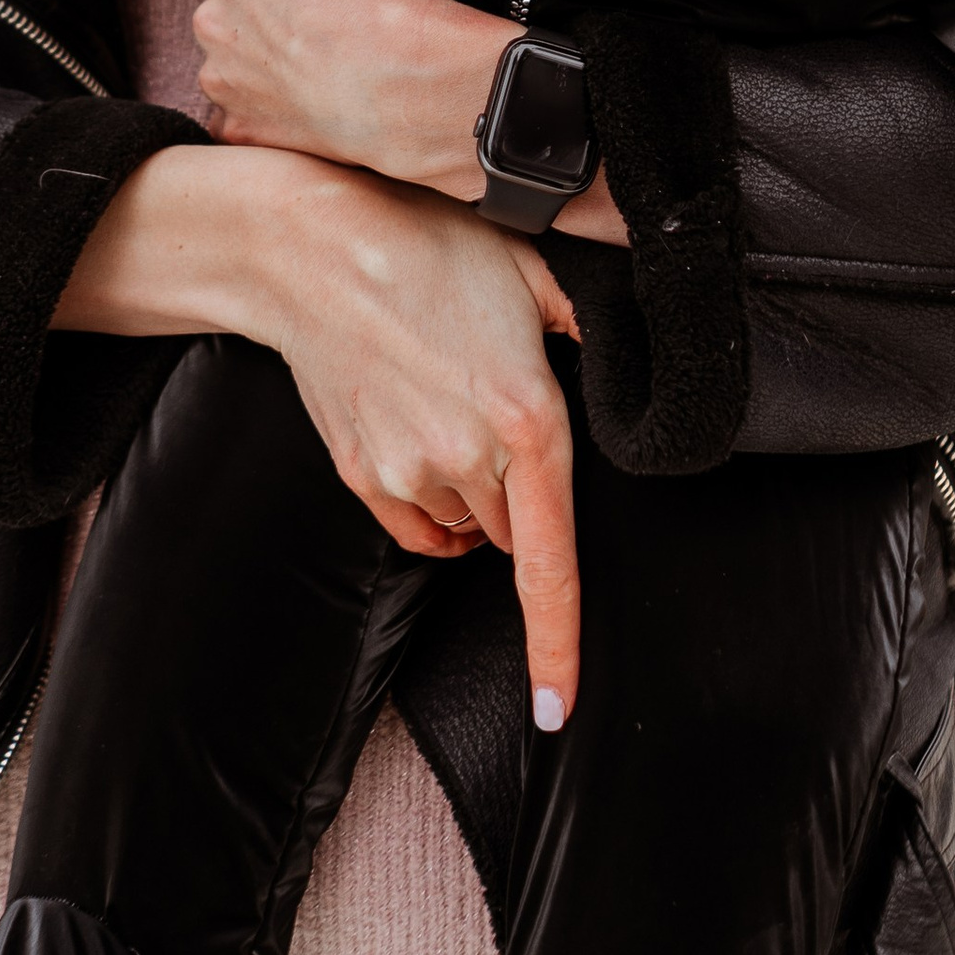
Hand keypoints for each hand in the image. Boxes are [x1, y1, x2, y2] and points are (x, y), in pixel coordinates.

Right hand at [53, 145, 585, 721]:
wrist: (313, 247)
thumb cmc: (430, 247)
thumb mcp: (537, 272)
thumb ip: (596, 328)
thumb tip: (641, 360)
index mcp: (529, 419)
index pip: (551, 565)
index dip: (558, 645)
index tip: (555, 707)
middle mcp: (468, 460)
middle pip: (515, 532)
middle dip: (523, 495)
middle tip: (502, 410)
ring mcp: (407, 473)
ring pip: (468, 526)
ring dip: (477, 491)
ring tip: (454, 400)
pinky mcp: (361, 474)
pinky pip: (416, 529)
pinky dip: (433, 507)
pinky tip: (427, 445)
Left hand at [195, 0, 625, 242]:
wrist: (406, 85)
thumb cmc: (381, 0)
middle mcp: (210, 14)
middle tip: (337, 0)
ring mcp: (221, 75)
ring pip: (242, 53)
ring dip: (272, 49)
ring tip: (328, 50)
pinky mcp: (239, 125)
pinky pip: (247, 111)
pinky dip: (272, 106)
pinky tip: (313, 97)